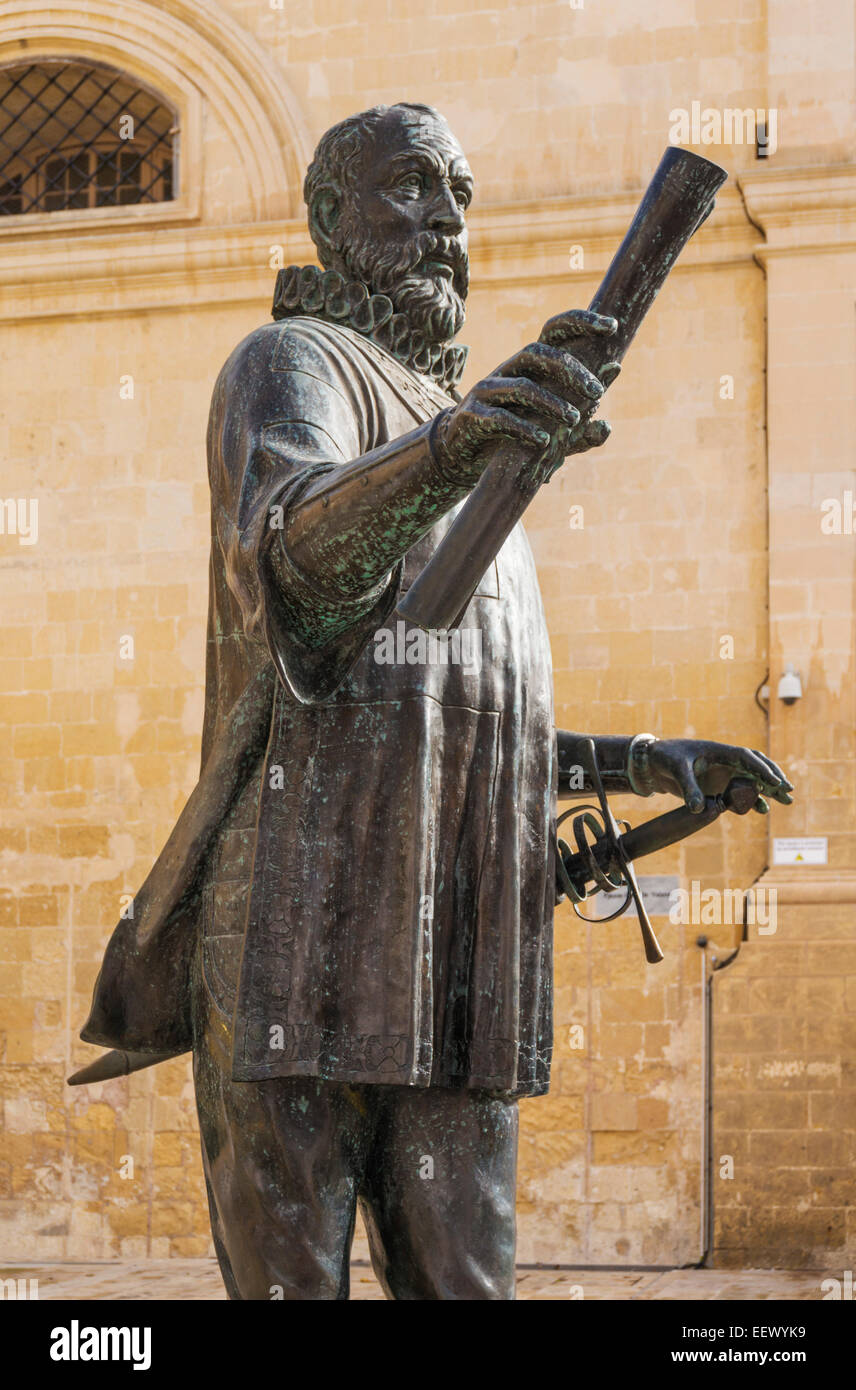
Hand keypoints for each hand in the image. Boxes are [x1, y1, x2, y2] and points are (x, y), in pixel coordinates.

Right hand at [433, 310, 619, 485]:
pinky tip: (544, 441)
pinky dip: (524, 428)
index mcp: (529, 366)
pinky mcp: (472, 416)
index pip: (555, 331)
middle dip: (570, 369)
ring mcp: (486, 391)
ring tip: (574, 420)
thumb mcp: (553, 428)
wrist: (464, 453)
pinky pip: (500, 418)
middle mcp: (507, 370)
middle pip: (538, 353)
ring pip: (521, 387)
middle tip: (597, 392)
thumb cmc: (514, 433)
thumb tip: (612, 399)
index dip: (581, 322)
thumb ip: (581, 419)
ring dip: (551, 402)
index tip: (612, 326)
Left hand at [643, 738, 793, 813]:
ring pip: (752, 781)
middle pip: (756, 768)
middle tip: (789, 791)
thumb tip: (698, 808)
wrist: (653, 762)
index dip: (763, 769)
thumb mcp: (677, 770)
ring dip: (769, 790)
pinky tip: (763, 810)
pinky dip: (752, 801)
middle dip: (774, 779)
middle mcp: (726, 761)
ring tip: (787, 801)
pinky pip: (739, 794)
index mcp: (719, 751)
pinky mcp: (718, 786)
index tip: (776, 781)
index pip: (747, 758)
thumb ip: (689, 788)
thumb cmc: (666, 758)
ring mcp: (723, 774)